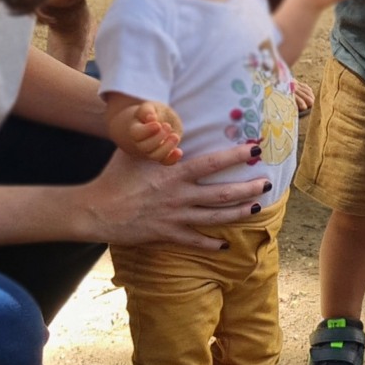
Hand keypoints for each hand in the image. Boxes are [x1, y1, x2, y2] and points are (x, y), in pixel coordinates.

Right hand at [81, 146, 270, 250]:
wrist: (96, 210)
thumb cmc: (114, 177)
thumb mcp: (134, 151)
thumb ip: (154, 138)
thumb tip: (163, 118)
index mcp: (174, 174)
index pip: (212, 163)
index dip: (235, 157)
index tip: (255, 150)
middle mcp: (180, 196)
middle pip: (222, 194)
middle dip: (248, 189)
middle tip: (267, 183)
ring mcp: (175, 217)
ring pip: (215, 217)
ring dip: (239, 213)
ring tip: (257, 208)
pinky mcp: (167, 234)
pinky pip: (194, 241)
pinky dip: (210, 244)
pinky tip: (225, 246)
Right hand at [112, 100, 182, 164]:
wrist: (152, 124)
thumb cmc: (150, 114)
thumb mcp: (148, 107)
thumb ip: (147, 110)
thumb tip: (151, 118)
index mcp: (134, 130)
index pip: (136, 134)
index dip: (147, 130)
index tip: (158, 124)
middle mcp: (140, 144)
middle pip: (145, 147)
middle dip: (158, 138)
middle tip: (167, 126)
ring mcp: (150, 152)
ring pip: (155, 156)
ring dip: (167, 148)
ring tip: (175, 136)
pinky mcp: (161, 156)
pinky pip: (165, 162)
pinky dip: (172, 159)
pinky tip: (179, 151)